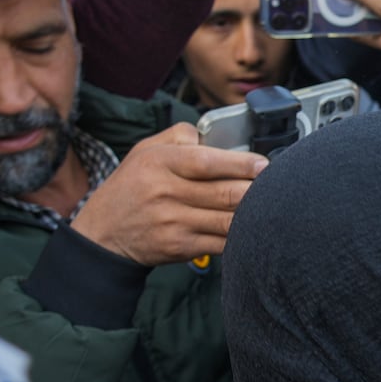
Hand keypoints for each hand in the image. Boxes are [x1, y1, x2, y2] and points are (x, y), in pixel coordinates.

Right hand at [70, 125, 266, 265]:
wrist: (102, 232)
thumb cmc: (131, 187)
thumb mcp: (146, 150)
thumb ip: (181, 136)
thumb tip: (213, 134)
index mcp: (160, 162)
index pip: (207, 162)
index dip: (242, 164)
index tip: (265, 165)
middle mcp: (166, 192)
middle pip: (226, 193)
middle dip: (257, 191)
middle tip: (278, 187)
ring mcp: (174, 222)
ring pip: (228, 220)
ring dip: (255, 215)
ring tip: (272, 208)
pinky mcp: (180, 246)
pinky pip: (222, 242)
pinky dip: (242, 237)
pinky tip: (253, 229)